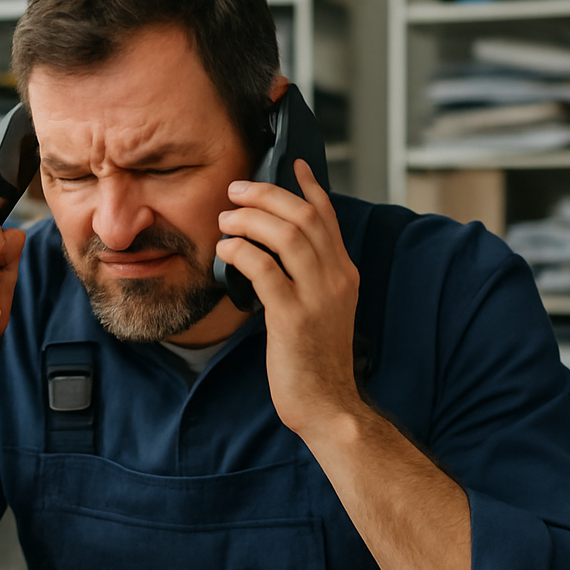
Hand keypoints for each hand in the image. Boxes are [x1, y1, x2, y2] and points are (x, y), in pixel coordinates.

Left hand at [214, 160, 360, 434]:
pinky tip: (224, 251)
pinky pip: (265, 270)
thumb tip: (273, 252)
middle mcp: (337, 279)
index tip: (291, 163)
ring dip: (250, 220)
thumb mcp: (322, 311)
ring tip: (225, 220)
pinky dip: (241, 253)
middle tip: (236, 190)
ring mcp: (318, 297)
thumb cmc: (316, 363)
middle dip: (266, 195)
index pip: (328, 217)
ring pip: (287, 235)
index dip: (309, 186)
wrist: (329, 406)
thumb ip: (308, 280)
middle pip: (304, 216)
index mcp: (345, 275)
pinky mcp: (294, 318)